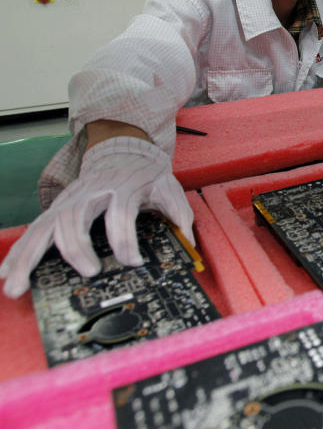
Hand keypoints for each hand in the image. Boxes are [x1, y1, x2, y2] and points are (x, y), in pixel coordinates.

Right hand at [0, 137, 192, 298]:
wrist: (125, 150)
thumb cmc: (146, 175)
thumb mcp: (169, 187)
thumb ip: (179, 213)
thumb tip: (189, 243)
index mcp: (121, 187)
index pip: (120, 212)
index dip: (126, 238)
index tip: (134, 262)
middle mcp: (90, 192)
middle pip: (75, 216)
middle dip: (77, 247)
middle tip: (89, 273)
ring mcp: (69, 200)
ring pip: (46, 225)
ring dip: (30, 256)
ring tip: (17, 286)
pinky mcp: (56, 208)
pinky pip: (34, 230)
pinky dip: (18, 251)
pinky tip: (6, 272)